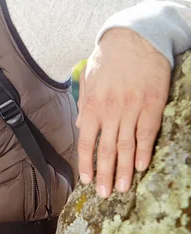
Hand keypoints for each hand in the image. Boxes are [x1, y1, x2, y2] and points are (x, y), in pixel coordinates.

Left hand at [77, 28, 169, 197]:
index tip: (86, 181)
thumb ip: (84, 105)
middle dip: (105, 174)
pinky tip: (141, 166)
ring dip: (124, 169)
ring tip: (122, 188)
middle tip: (105, 195)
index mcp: (92, 105)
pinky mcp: (153, 104)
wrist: (134, 38)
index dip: (86, 163)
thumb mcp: (88, 80)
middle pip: (107, 149)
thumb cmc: (108, 59)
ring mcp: (132, 108)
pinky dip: (143, 150)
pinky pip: (148, 132)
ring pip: (127, 145)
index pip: (86, 141)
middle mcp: (111, 110)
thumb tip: (81, 128)